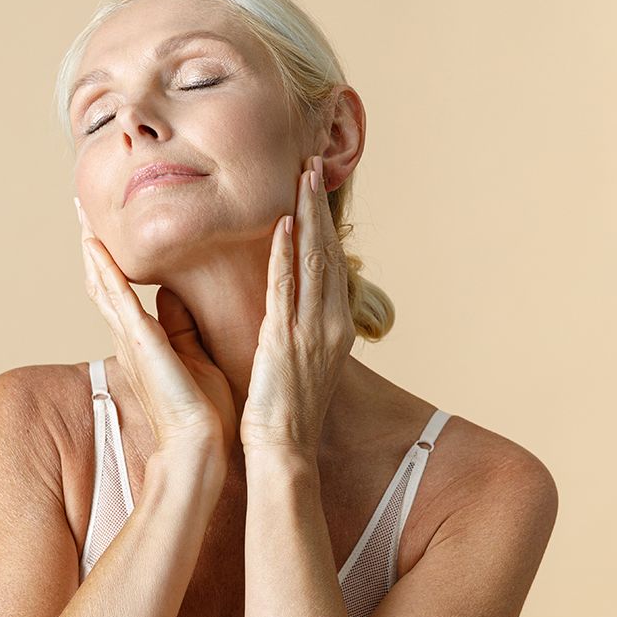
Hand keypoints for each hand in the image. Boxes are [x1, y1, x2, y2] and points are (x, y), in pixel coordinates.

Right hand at [75, 199, 235, 457]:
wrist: (200, 445)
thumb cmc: (202, 410)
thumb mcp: (194, 355)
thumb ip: (181, 326)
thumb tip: (175, 294)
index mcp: (144, 341)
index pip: (121, 292)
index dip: (109, 261)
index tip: (102, 232)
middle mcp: (130, 337)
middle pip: (103, 283)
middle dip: (92, 246)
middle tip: (81, 210)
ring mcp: (131, 339)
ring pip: (104, 284)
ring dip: (93, 249)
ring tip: (82, 217)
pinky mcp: (140, 342)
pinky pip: (118, 298)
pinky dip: (105, 271)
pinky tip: (95, 246)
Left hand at [240, 155, 355, 458]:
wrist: (283, 451)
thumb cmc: (283, 412)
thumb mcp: (297, 364)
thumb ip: (294, 330)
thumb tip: (283, 308)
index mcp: (333, 329)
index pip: (331, 265)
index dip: (325, 225)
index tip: (315, 191)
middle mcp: (330, 324)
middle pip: (328, 252)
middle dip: (319, 206)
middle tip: (312, 164)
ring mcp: (312, 331)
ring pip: (314, 261)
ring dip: (308, 215)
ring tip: (303, 176)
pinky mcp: (286, 340)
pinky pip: (287, 288)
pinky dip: (287, 254)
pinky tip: (284, 223)